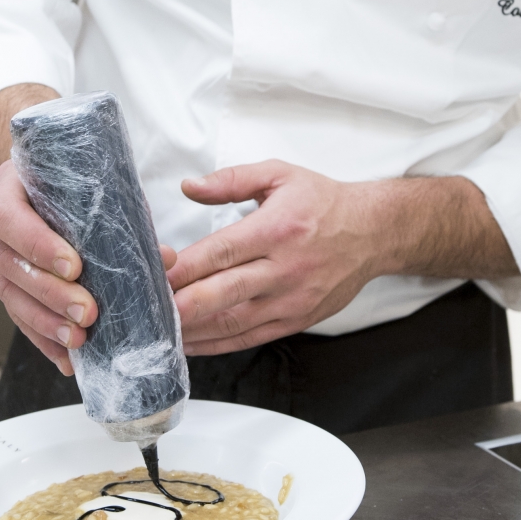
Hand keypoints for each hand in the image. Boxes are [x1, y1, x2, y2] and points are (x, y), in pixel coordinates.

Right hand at [0, 159, 178, 373]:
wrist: (33, 180)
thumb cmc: (63, 178)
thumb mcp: (86, 181)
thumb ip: (120, 213)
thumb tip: (165, 258)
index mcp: (4, 191)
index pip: (10, 219)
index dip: (39, 246)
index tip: (75, 267)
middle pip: (11, 266)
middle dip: (51, 294)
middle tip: (87, 312)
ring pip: (11, 297)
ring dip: (46, 323)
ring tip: (78, 340)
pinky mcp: (3, 284)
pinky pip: (18, 315)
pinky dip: (43, 338)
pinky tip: (66, 357)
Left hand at [169, 160, 517, 355]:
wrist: (373, 232)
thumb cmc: (322, 202)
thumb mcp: (279, 175)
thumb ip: (231, 180)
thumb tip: (190, 186)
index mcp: (277, 228)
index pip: (221, 251)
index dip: (183, 267)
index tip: (153, 274)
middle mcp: (284, 268)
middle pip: (223, 293)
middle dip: (181, 305)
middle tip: (146, 312)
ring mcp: (291, 299)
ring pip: (234, 322)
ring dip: (194, 330)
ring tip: (159, 332)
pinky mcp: (297, 319)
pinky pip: (251, 338)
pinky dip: (218, 344)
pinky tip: (191, 344)